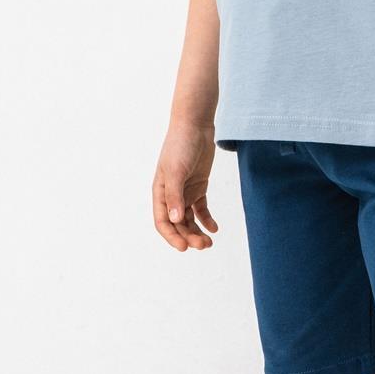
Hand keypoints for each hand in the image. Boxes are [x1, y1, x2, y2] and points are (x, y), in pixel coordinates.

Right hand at [153, 120, 219, 251]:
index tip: (184, 248)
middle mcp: (171, 195)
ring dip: (197, 232)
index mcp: (160, 192)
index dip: (172, 237)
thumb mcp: (176, 171)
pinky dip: (207, 220)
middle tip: (204, 245)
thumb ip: (175, 196)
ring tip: (210, 242)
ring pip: (190, 219)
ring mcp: (185, 192)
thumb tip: (175, 220)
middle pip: (178, 224)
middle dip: (189, 237)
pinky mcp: (198, 187)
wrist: (195, 126)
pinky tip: (215, 228)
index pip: (162, 222)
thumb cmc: (180, 145)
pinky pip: (201, 209)